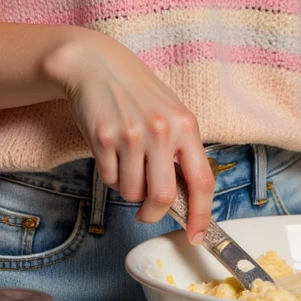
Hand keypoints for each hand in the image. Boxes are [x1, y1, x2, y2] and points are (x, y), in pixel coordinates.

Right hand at [44, 30, 214, 243]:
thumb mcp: (171, 114)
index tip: (196, 235)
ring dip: (128, 189)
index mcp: (186, 125)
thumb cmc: (138, 93)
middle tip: (146, 212)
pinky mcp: (103, 138)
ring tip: (126, 163)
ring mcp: (131, 134)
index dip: (201, 215)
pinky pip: (109, 179)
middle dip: (153, 212)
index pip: (202, 181)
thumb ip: (181, 150)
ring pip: (131, 192)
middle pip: (162, 196)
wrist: (97, 66)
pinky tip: (111, 151)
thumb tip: (185, 199)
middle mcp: (161, 130)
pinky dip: (111, 175)